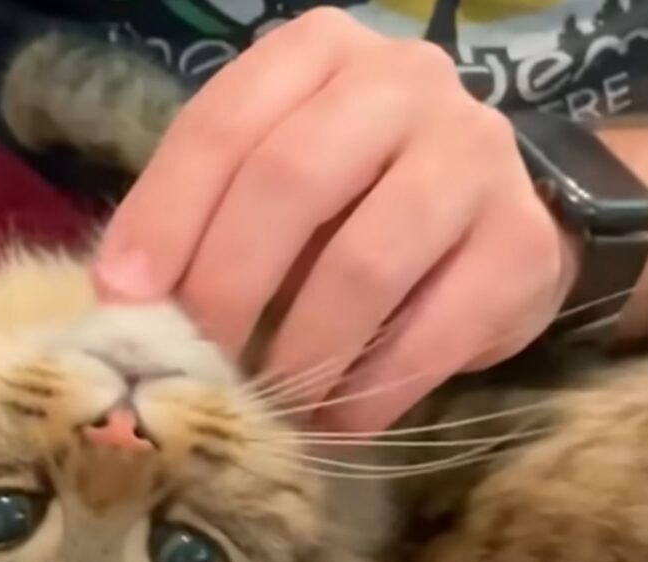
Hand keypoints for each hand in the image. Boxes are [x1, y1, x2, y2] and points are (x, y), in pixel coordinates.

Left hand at [94, 8, 578, 430]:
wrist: (483, 212)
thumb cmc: (347, 197)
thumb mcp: (265, 183)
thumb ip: (201, 218)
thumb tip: (124, 301)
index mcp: (317, 53)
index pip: (222, 126)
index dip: (165, 217)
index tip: (126, 299)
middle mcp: (402, 82)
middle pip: (291, 181)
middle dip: (227, 287)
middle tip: (196, 364)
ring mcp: (474, 155)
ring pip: (364, 264)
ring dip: (300, 355)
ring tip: (268, 403)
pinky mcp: (523, 241)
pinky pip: (436, 332)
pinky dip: (371, 393)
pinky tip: (336, 421)